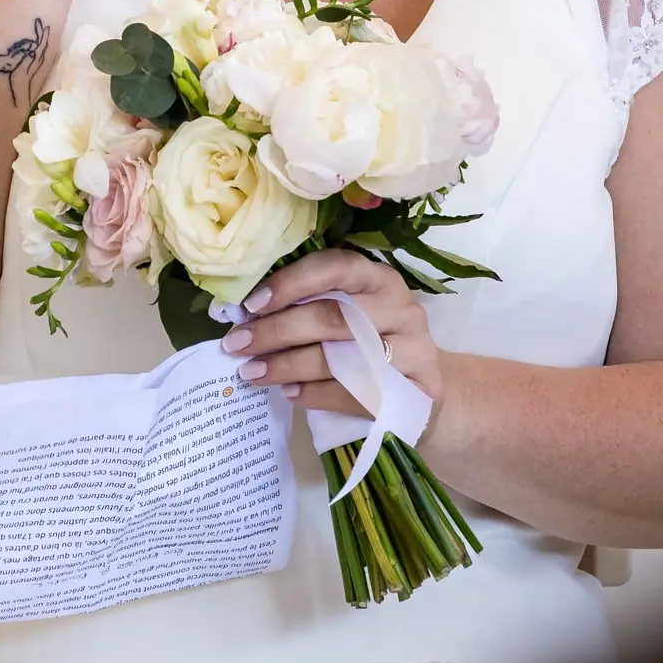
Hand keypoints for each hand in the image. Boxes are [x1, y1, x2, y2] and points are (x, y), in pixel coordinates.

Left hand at [221, 249, 444, 417]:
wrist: (423, 388)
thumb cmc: (371, 341)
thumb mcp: (350, 312)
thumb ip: (309, 306)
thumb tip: (245, 315)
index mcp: (378, 277)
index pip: (334, 268)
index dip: (291, 284)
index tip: (251, 305)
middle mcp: (401, 307)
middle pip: (334, 317)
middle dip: (278, 331)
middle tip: (238, 344)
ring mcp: (415, 350)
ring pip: (342, 358)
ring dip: (289, 366)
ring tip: (252, 373)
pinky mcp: (419, 390)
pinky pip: (357, 394)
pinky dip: (316, 394)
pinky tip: (289, 394)